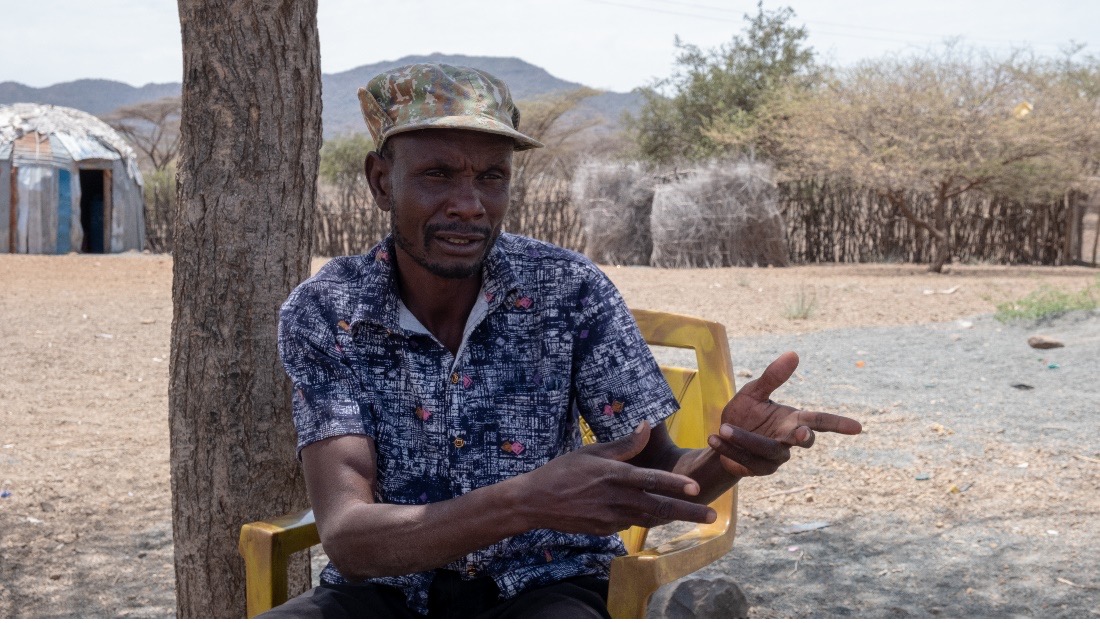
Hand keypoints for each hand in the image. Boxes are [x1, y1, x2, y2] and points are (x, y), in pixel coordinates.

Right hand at [520, 422, 716, 535]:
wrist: (535, 503)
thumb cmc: (562, 471)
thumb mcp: (591, 452)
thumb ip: (623, 444)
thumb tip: (646, 426)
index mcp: (613, 476)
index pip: (650, 481)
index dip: (674, 484)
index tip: (696, 488)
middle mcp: (616, 499)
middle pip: (658, 507)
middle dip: (688, 512)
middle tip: (712, 517)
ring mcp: (611, 518)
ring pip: (649, 518)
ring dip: (673, 518)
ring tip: (696, 517)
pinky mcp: (605, 530)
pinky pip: (630, 523)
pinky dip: (646, 519)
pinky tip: (659, 516)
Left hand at [708, 351, 861, 477]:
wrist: (720, 437)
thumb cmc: (744, 414)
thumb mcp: (754, 392)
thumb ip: (772, 377)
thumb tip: (794, 353)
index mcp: (792, 420)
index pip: (820, 421)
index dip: (838, 424)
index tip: (858, 427)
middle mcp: (788, 440)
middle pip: (803, 441)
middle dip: (803, 437)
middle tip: (801, 433)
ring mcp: (775, 458)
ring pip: (766, 450)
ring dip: (744, 439)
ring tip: (722, 428)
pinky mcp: (758, 469)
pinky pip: (746, 459)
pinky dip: (728, 448)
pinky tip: (714, 438)